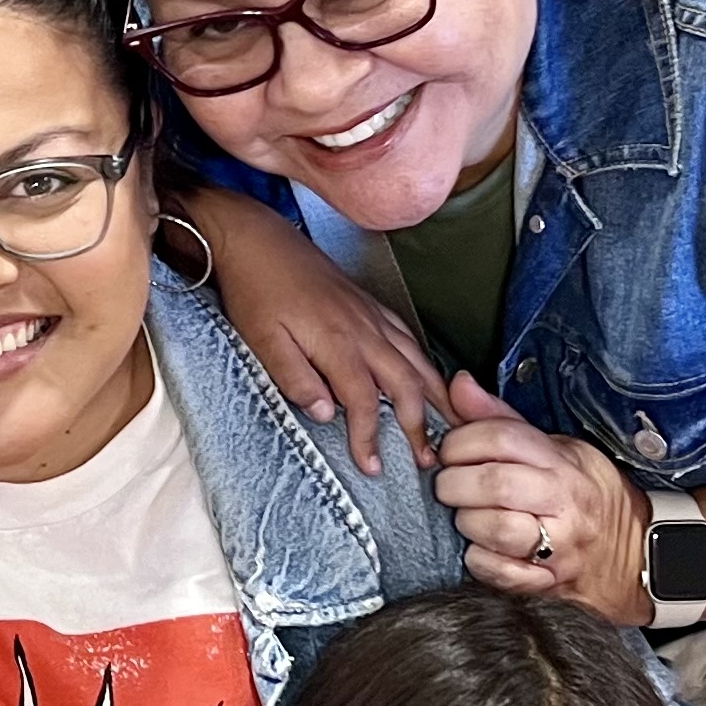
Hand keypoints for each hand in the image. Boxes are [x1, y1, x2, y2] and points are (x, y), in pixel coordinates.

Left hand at [191, 189, 439, 474]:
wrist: (258, 240)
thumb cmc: (255, 291)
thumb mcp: (262, 340)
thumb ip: (294, 378)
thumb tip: (325, 414)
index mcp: (337, 343)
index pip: (364, 402)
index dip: (370, 438)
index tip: (373, 466)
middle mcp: (364, 329)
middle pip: (406, 384)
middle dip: (420, 424)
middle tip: (428, 458)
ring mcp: (372, 314)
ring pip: (417, 359)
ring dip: (435, 395)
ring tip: (450, 423)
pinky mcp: (370, 303)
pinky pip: (410, 336)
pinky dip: (426, 362)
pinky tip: (429, 375)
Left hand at [434, 374, 636, 611]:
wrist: (634, 552)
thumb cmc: (586, 494)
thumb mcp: (557, 447)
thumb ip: (502, 420)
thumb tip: (459, 384)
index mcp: (564, 463)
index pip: (502, 438)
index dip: (461, 441)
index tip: (450, 450)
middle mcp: (564, 503)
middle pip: (494, 484)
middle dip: (454, 483)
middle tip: (448, 485)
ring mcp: (559, 546)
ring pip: (495, 529)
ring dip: (466, 521)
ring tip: (466, 515)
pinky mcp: (547, 582)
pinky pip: (498, 572)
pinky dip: (478, 560)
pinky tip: (480, 548)